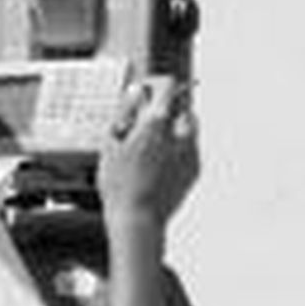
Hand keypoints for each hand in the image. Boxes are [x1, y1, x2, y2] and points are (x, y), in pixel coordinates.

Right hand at [97, 75, 199, 228]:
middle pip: (183, 107)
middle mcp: (179, 135)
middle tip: (150, 123)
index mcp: (157, 122)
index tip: (146, 91)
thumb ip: (126, 113)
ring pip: (190, 130)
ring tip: (156, 146)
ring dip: (177, 130)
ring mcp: (190, 154)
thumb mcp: (111, 143)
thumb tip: (136, 94)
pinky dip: (180, 152)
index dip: (155, 85)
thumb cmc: (119, 185)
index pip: (168, 85)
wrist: (137, 220)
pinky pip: (191, 151)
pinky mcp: (194, 172)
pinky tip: (162, 165)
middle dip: (169, 111)